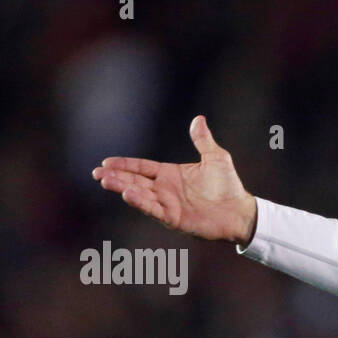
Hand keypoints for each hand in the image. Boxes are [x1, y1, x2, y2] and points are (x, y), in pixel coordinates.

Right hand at [92, 115, 257, 245]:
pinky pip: (154, 210)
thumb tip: (198, 119)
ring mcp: (168, 204)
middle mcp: (165, 190)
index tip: (106, 161)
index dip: (125, 165)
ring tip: (106, 181)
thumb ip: (203, 141)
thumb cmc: (228, 186)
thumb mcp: (216, 158)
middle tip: (97, 173)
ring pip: (140, 195)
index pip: (142, 168)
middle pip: (135, 181)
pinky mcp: (174, 218)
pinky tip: (128, 194)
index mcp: (170, 174)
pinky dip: (141, 203)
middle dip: (116, 177)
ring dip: (123, 188)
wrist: (240, 210)